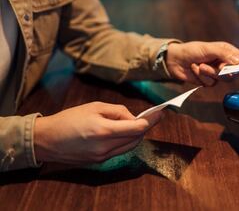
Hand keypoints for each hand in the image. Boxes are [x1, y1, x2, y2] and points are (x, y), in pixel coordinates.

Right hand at [34, 102, 161, 163]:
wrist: (47, 140)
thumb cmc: (69, 119)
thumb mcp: (94, 106)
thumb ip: (118, 111)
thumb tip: (133, 117)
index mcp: (104, 131)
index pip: (137, 128)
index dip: (151, 121)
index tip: (160, 113)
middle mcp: (105, 147)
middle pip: (136, 139)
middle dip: (145, 127)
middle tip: (149, 117)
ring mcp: (102, 157)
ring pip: (130, 146)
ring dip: (136, 135)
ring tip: (135, 123)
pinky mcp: (99, 162)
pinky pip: (119, 151)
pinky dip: (124, 141)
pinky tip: (121, 132)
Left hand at [166, 41, 238, 85]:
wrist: (175, 60)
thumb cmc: (191, 50)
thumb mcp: (208, 49)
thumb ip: (224, 54)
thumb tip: (238, 61)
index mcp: (226, 51)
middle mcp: (223, 62)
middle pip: (233, 73)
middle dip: (222, 71)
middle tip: (218, 67)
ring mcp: (216, 73)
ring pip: (221, 80)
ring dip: (209, 73)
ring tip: (200, 65)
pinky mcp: (208, 80)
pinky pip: (210, 83)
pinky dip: (201, 77)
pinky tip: (195, 69)